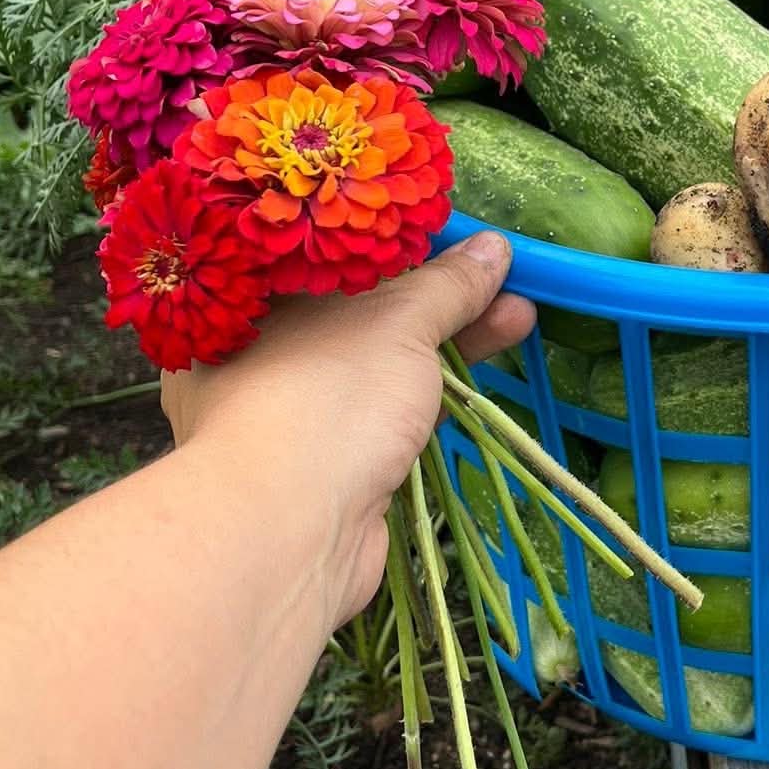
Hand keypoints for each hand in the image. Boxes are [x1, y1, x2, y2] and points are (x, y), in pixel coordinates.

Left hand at [161, 232, 534, 625]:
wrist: (290, 534)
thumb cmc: (324, 397)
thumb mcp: (395, 321)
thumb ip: (446, 284)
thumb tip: (494, 246)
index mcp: (249, 302)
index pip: (330, 257)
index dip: (398, 243)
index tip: (459, 234)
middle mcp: (260, 353)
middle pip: (361, 310)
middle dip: (439, 296)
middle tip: (504, 277)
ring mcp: (294, 412)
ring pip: (379, 365)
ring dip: (449, 341)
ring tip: (519, 315)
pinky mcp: (326, 464)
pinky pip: (385, 413)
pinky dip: (431, 393)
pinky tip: (479, 368)